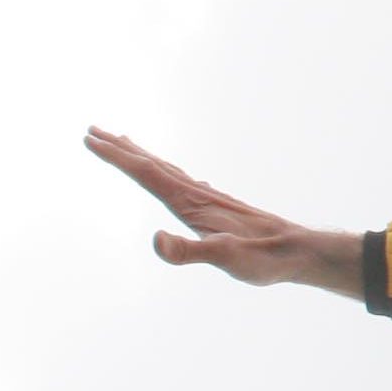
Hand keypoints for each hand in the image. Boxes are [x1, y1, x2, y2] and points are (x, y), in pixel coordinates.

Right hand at [85, 127, 364, 296]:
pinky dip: (168, 174)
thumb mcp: (225, 259)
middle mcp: (198, 196)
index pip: (147, 174)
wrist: (301, 252)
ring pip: (169, 172)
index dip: (117, 157)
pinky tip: (173, 179)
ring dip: (143, 157)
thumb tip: (155, 240)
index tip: (90, 139)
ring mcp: (209, 201)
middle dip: (122, 149)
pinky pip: (184, 184)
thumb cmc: (264, 259)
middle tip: (93, 130)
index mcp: (191, 203)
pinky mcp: (220, 210)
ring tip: (125, 144)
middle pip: (153, 165)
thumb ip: (189, 252)